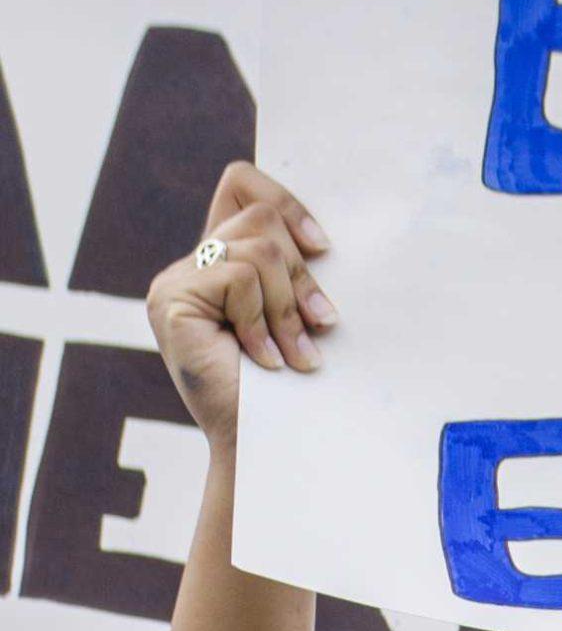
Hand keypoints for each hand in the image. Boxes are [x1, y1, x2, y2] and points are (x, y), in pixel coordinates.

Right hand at [146, 163, 335, 454]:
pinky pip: (238, 279)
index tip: (322, 248)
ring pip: (258, 249)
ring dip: (290, 307)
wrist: (270, 447)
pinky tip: (266, 361)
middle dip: (301, 274)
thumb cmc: (292, 389)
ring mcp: (174, 282)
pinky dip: (264, 322)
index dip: (285, 200)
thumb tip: (320, 239)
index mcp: (220, 263)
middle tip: (319, 324)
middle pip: (261, 217)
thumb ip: (292, 270)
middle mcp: (191, 266)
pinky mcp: (170, 300)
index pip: (242, 183)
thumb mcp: (299, 315)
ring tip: (293, 354)